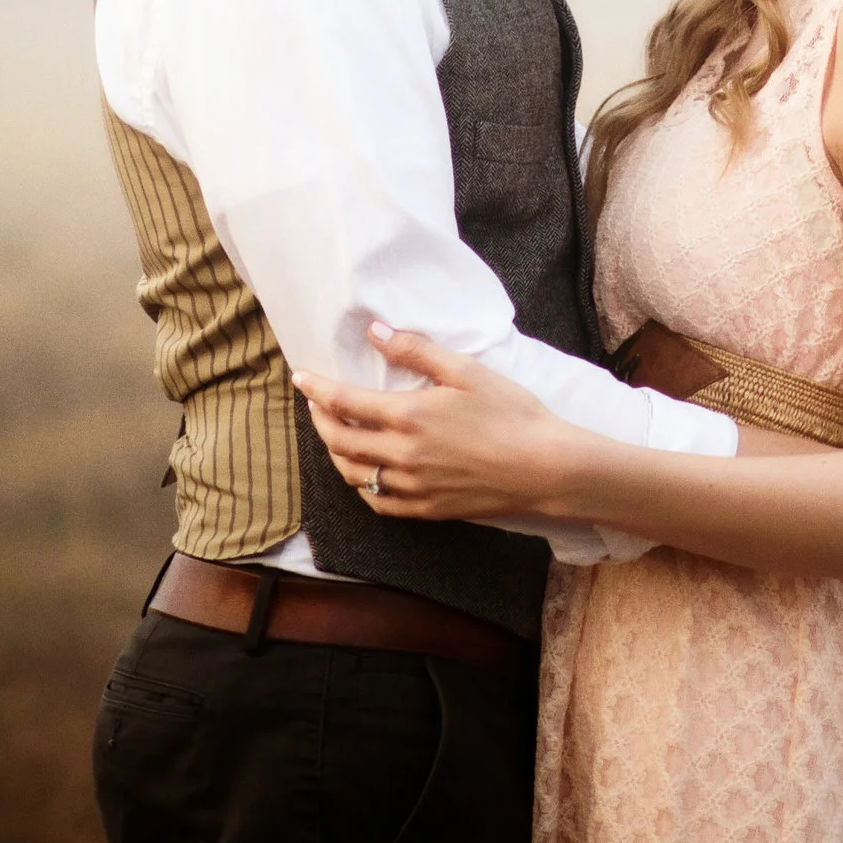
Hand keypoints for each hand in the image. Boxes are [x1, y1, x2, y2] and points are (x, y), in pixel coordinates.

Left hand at [296, 325, 564, 524]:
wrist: (542, 466)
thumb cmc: (509, 412)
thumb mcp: (466, 370)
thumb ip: (417, 351)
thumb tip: (376, 332)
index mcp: (410, 416)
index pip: (345, 402)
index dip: (318, 389)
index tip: (300, 377)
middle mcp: (402, 455)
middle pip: (341, 441)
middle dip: (321, 421)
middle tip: (316, 404)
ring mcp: (411, 487)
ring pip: (354, 475)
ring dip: (336, 453)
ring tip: (335, 435)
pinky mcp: (426, 509)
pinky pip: (378, 502)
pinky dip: (362, 486)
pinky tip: (365, 474)